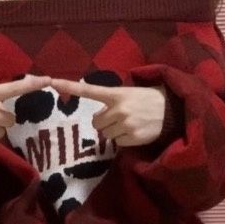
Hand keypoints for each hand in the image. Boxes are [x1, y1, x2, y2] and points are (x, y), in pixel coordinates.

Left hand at [49, 78, 167, 146]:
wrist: (173, 110)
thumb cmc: (148, 100)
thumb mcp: (130, 93)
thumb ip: (112, 101)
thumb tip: (99, 118)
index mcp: (117, 94)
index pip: (89, 90)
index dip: (69, 86)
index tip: (51, 81)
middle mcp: (119, 108)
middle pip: (97, 123)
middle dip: (105, 122)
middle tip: (119, 118)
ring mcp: (126, 124)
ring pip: (106, 134)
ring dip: (115, 131)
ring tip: (130, 124)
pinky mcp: (133, 137)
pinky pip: (117, 143)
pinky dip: (124, 139)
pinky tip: (136, 131)